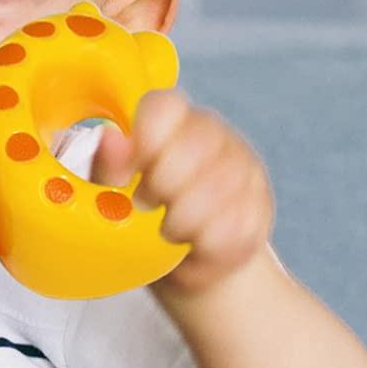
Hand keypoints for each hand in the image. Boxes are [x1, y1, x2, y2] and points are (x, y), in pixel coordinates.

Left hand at [91, 89, 273, 294]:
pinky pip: (236, 223)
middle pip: (196, 143)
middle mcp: (215, 136)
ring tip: (168, 230)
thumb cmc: (141, 219)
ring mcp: (244, 169)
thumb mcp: (111, 194)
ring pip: (218, 186)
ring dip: (183, 219)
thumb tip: (108, 139)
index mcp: (173, 122)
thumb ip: (107, 166)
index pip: (165, 106)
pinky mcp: (259, 208)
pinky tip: (195, 244)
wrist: (185, 262)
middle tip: (147, 204)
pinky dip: (206, 243)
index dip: (144, 138)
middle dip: (164, 184)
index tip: (128, 175)